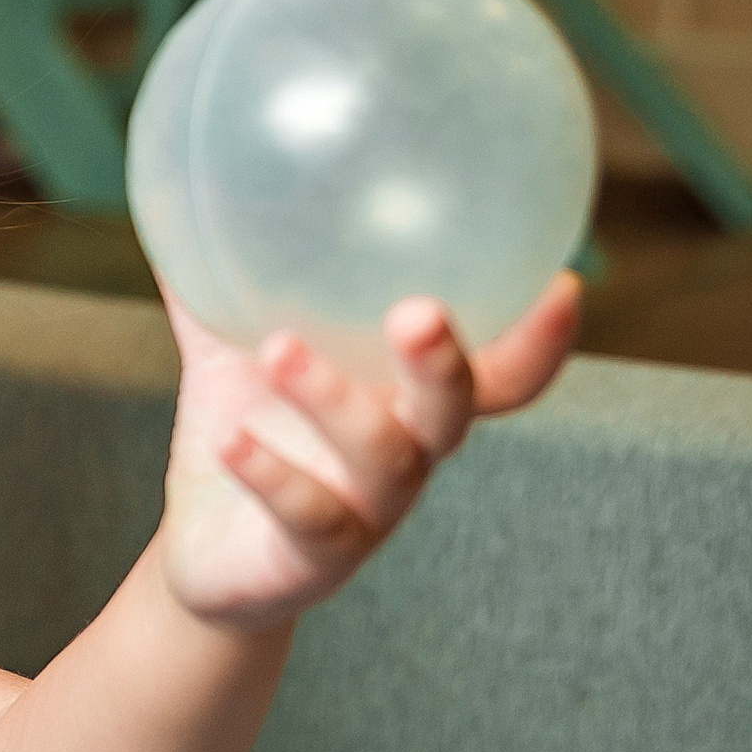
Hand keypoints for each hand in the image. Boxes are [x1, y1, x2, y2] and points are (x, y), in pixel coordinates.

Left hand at [154, 273, 581, 629]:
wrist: (201, 555)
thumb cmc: (239, 434)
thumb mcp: (225, 354)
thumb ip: (215, 284)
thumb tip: (190, 193)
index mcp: (400, 401)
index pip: (495, 374)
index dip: (540, 341)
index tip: (562, 280)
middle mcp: (401, 455)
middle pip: (454, 411)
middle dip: (444, 361)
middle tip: (420, 310)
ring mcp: (363, 513)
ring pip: (383, 461)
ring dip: (336, 401)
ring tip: (278, 348)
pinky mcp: (311, 558)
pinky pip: (306, 516)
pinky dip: (271, 477)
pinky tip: (231, 440)